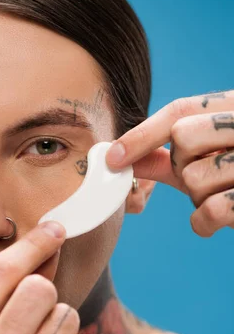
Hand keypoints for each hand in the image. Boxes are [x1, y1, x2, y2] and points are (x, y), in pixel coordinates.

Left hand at [106, 90, 233, 236]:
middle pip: (184, 139)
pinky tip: (219, 220)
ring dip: (198, 197)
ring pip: (194, 178)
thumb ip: (164, 155)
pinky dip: (204, 223)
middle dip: (183, 166)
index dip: (142, 135)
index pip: (182, 110)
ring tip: (223, 195)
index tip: (111, 158)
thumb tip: (116, 157)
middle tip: (205, 176)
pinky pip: (209, 211)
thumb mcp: (206, 158)